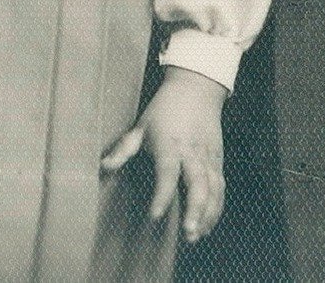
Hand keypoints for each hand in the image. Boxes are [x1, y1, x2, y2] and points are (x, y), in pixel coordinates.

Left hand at [101, 65, 228, 243]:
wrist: (196, 89)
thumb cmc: (164, 109)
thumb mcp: (140, 126)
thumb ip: (123, 149)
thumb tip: (103, 167)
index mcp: (170, 144)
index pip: (167, 172)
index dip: (162, 195)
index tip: (155, 215)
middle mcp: (192, 153)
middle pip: (198, 184)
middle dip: (195, 210)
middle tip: (187, 233)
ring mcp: (208, 158)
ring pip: (214, 190)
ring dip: (208, 214)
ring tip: (196, 236)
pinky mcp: (218, 161)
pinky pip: (221, 189)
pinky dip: (217, 209)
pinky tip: (208, 226)